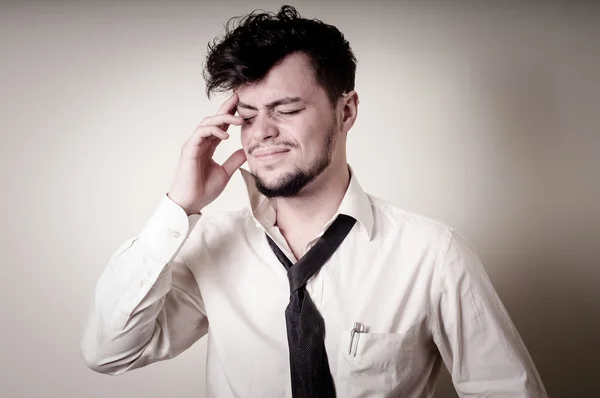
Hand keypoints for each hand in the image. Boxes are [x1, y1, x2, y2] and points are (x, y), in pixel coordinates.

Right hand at [167, 93, 245, 214]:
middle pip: (213, 119)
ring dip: (223, 118)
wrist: (191, 203)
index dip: (230, 114)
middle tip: (239, 99)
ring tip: (239, 120)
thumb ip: (234, 161)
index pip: (220, 126)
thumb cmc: (203, 190)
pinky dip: (213, 130)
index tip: (241, 105)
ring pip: (207, 122)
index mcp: (208, 147)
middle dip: (226, 108)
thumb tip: (246, 151)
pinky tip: (226, 135)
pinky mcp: (189, 149)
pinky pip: (201, 133)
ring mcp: (194, 144)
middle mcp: (200, 142)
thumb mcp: (225, 173)